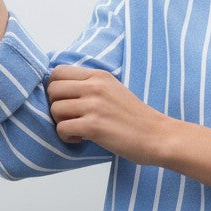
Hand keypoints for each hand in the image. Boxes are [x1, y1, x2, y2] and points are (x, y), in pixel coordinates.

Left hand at [47, 66, 168, 163]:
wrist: (158, 136)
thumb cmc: (136, 118)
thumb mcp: (114, 90)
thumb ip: (91, 86)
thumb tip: (61, 90)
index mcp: (100, 76)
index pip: (58, 71)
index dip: (55, 88)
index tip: (66, 102)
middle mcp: (95, 86)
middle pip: (52, 89)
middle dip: (56, 106)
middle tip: (71, 117)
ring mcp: (94, 105)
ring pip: (55, 109)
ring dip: (61, 123)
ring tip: (78, 129)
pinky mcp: (94, 126)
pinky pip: (62, 128)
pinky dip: (67, 137)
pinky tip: (82, 139)